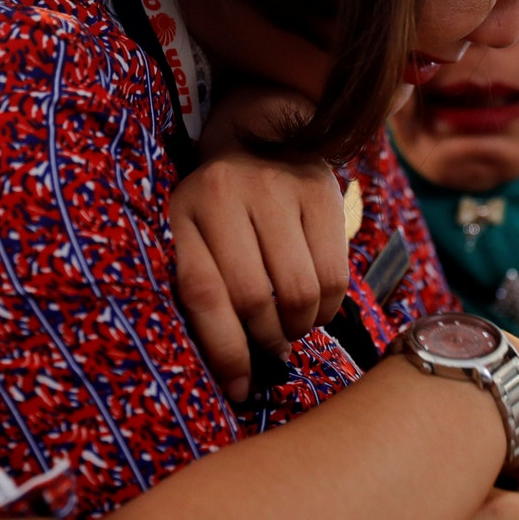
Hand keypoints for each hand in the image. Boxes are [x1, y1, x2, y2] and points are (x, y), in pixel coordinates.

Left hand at [171, 91, 350, 399]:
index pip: (203, 293)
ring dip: (300, 326)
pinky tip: (317, 304)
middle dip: (266, 339)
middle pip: (254, 299)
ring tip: (292, 325)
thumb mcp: (192, 234)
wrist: (259, 131)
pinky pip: (334, 273)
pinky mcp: (320, 191)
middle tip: (271, 346)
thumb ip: (202, 286)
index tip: (240, 388)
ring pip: (298, 292)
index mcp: (183, 212)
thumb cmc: (218, 208)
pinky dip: (329, 306)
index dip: (224, 351)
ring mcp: (276, 188)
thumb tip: (232, 376)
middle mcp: (225, 194)